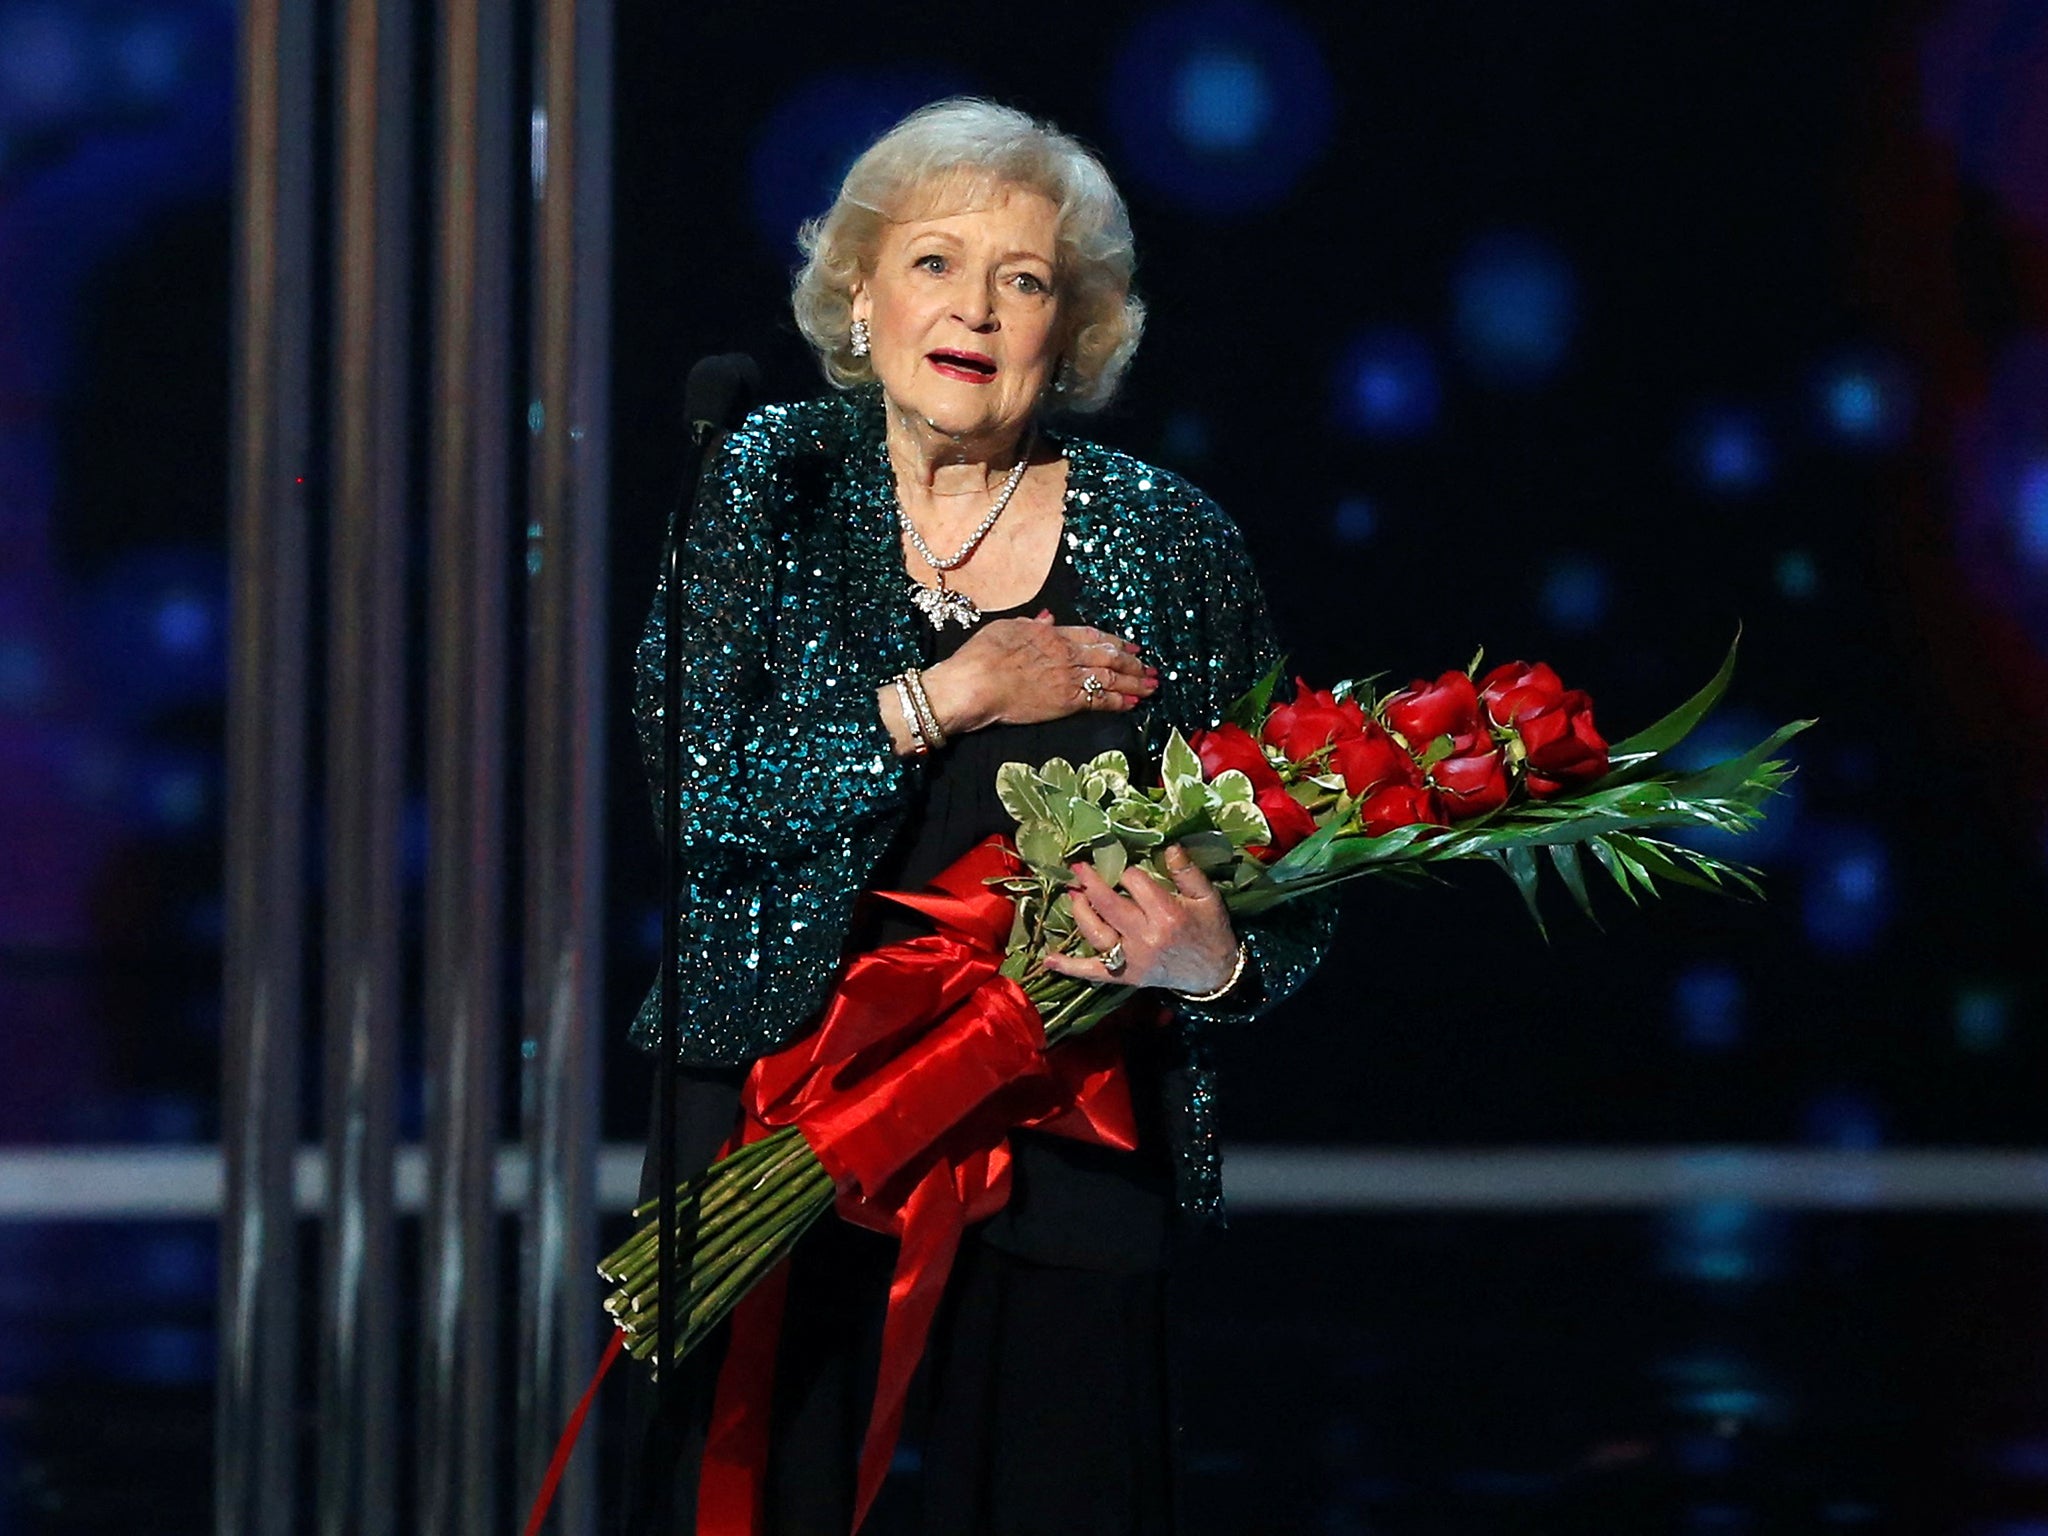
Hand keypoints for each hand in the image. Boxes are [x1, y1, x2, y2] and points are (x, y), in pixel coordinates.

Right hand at [920, 611, 1157, 733]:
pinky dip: (1120, 701)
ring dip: (1135, 681)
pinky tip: (1134, 703)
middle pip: (1108, 655)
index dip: (1114, 641)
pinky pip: (1100, 700)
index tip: (1131, 645)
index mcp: (1051, 633)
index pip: (1092, 635)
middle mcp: (1066, 653)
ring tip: (1153, 685)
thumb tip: (1048, 617)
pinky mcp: (1066, 702)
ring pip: (1110, 677)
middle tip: (1151, 667)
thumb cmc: (980, 656)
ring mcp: (1068, 678)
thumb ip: (1030, 624)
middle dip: (1133, 662)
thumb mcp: (1004, 629)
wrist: (974, 686)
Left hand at [1042, 843, 1239, 992]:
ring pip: (1095, 933)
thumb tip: (1168, 846)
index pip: (1135, 882)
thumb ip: (1187, 872)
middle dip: (1090, 881)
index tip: (1126, 869)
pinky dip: (1070, 967)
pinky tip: (1049, 960)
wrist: (1214, 974)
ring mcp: (1132, 959)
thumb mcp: (1208, 897)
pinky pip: (1093, 973)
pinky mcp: (1125, 976)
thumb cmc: (1210, 930)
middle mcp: (1146, 937)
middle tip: (1078, 867)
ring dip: (1078, 911)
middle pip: (1108, 904)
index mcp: (1167, 914)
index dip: (1127, 871)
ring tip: (1072, 893)